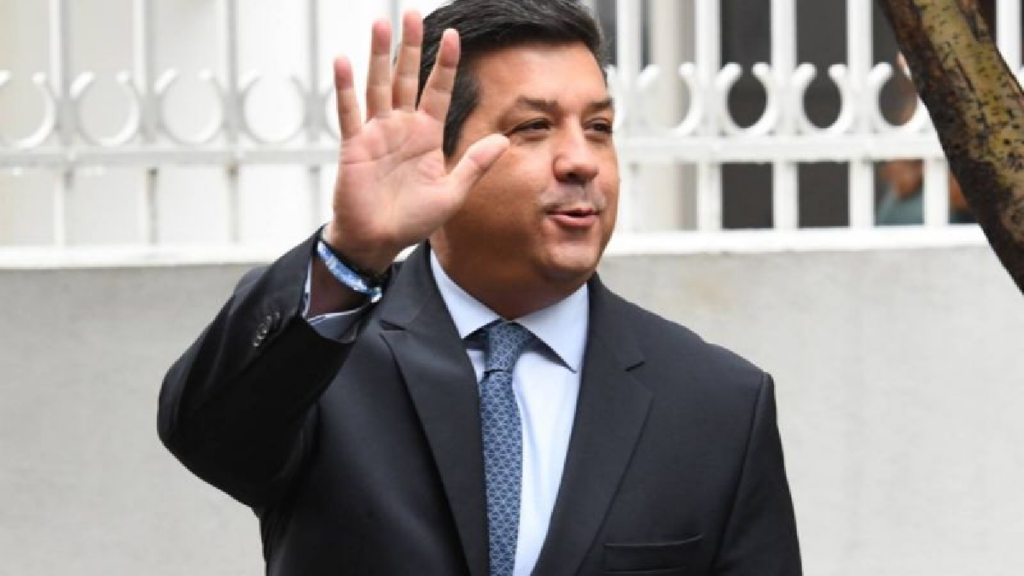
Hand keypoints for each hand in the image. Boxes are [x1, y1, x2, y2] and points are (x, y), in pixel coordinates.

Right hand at [324, 11, 508, 273]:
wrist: (378, 241)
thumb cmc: (413, 220)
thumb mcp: (452, 193)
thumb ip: (475, 164)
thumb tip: (503, 139)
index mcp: (427, 136)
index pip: (438, 91)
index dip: (445, 64)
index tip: (452, 35)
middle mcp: (402, 128)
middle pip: (407, 78)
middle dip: (411, 47)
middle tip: (412, 14)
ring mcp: (376, 133)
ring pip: (378, 85)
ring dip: (378, 55)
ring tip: (381, 23)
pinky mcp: (354, 145)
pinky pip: (350, 112)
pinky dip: (346, 87)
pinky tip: (344, 61)